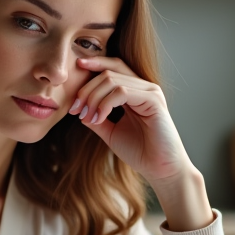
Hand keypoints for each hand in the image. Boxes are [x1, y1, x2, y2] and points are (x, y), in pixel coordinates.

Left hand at [71, 56, 213, 231]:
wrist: (160, 170)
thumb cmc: (140, 152)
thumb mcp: (111, 132)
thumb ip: (97, 117)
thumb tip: (79, 107)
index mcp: (136, 91)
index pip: (114, 67)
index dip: (94, 65)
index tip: (75, 70)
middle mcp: (144, 88)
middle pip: (109, 72)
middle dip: (86, 89)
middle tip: (75, 109)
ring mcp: (150, 92)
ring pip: (112, 81)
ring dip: (93, 98)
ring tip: (86, 117)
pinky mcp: (154, 101)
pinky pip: (122, 93)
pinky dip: (105, 104)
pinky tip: (98, 119)